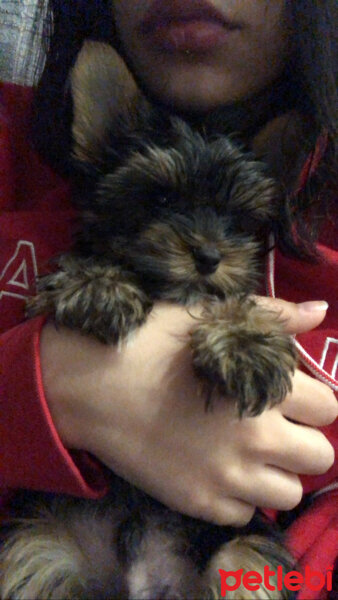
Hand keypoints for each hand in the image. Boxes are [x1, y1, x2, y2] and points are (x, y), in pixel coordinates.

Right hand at [40, 299, 336, 525]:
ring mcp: (227, 475)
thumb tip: (318, 312)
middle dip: (303, 439)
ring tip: (249, 452)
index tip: (289, 395)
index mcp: (266, 389)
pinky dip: (239, 495)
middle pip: (319, 456)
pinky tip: (217, 470)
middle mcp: (257, 438)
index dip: (312, 400)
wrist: (91, 383)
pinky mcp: (197, 502)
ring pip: (289, 493)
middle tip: (274, 425)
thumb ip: (272, 316)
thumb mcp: (212, 317)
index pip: (327, 407)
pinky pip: (244, 513)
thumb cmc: (151, 341)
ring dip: (277, 472)